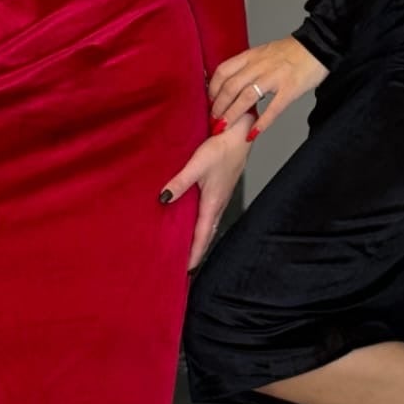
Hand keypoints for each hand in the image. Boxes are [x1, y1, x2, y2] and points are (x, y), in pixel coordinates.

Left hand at [158, 111, 253, 269]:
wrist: (240, 134)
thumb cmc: (222, 147)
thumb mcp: (197, 164)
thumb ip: (180, 182)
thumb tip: (163, 198)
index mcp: (213, 203)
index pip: (202, 236)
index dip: (194, 254)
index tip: (187, 270)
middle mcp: (218, 204)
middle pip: (206, 235)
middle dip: (197, 251)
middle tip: (186, 266)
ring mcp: (220, 197)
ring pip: (209, 225)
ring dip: (200, 239)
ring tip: (188, 250)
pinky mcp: (220, 189)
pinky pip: (210, 214)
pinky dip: (203, 225)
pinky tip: (195, 221)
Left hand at [208, 37, 327, 139]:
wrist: (318, 46)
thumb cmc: (291, 52)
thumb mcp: (263, 53)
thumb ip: (248, 66)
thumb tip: (231, 82)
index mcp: (252, 56)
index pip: (223, 71)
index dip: (213, 89)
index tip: (209, 102)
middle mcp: (260, 66)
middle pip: (231, 87)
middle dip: (219, 106)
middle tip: (214, 120)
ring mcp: (275, 77)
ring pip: (247, 97)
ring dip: (233, 114)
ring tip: (225, 127)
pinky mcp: (290, 89)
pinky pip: (273, 108)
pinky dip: (262, 122)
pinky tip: (253, 133)